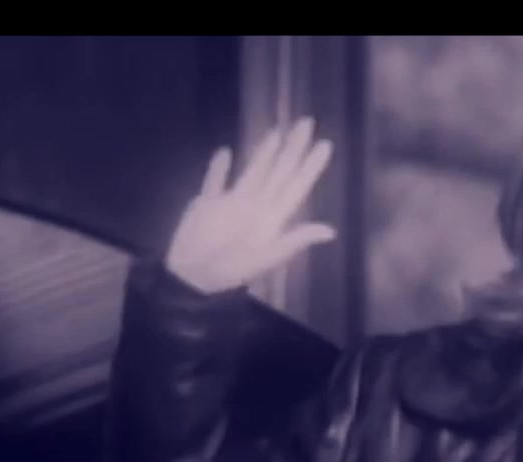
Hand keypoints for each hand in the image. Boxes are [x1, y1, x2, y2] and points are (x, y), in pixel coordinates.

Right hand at [166, 117, 335, 293]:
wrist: (191, 279)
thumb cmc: (229, 272)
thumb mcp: (265, 259)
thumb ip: (294, 241)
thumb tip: (331, 231)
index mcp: (271, 219)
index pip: (296, 186)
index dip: (311, 166)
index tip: (325, 144)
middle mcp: (255, 206)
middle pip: (279, 172)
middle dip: (293, 148)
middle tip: (306, 122)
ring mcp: (231, 204)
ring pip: (252, 171)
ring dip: (264, 152)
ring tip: (276, 132)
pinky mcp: (206, 204)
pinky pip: (214, 181)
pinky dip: (219, 168)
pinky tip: (224, 152)